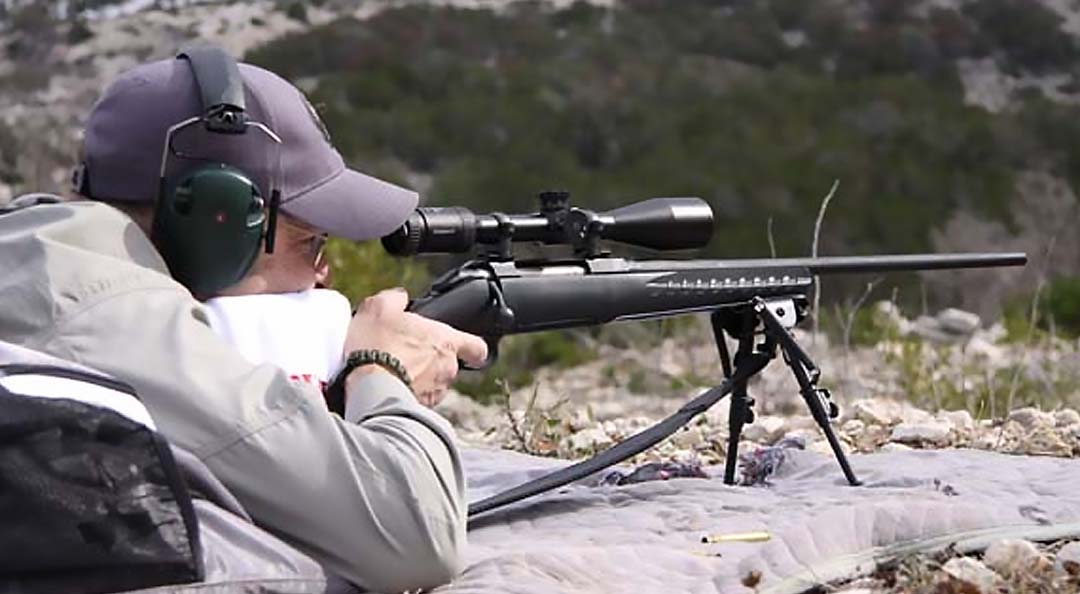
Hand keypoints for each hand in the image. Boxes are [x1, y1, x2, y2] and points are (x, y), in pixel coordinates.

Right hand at [343, 288, 487, 406]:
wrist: (369, 388)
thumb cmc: (377, 346)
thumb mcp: (379, 308)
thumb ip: (394, 299)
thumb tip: (399, 298)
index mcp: (446, 340)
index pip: (476, 346)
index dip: (473, 348)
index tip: (468, 350)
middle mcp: (448, 367)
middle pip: (448, 364)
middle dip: (430, 360)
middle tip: (405, 353)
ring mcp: (437, 391)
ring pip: (434, 383)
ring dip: (419, 378)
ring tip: (392, 371)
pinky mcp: (422, 409)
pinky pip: (418, 399)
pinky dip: (407, 394)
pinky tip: (387, 387)